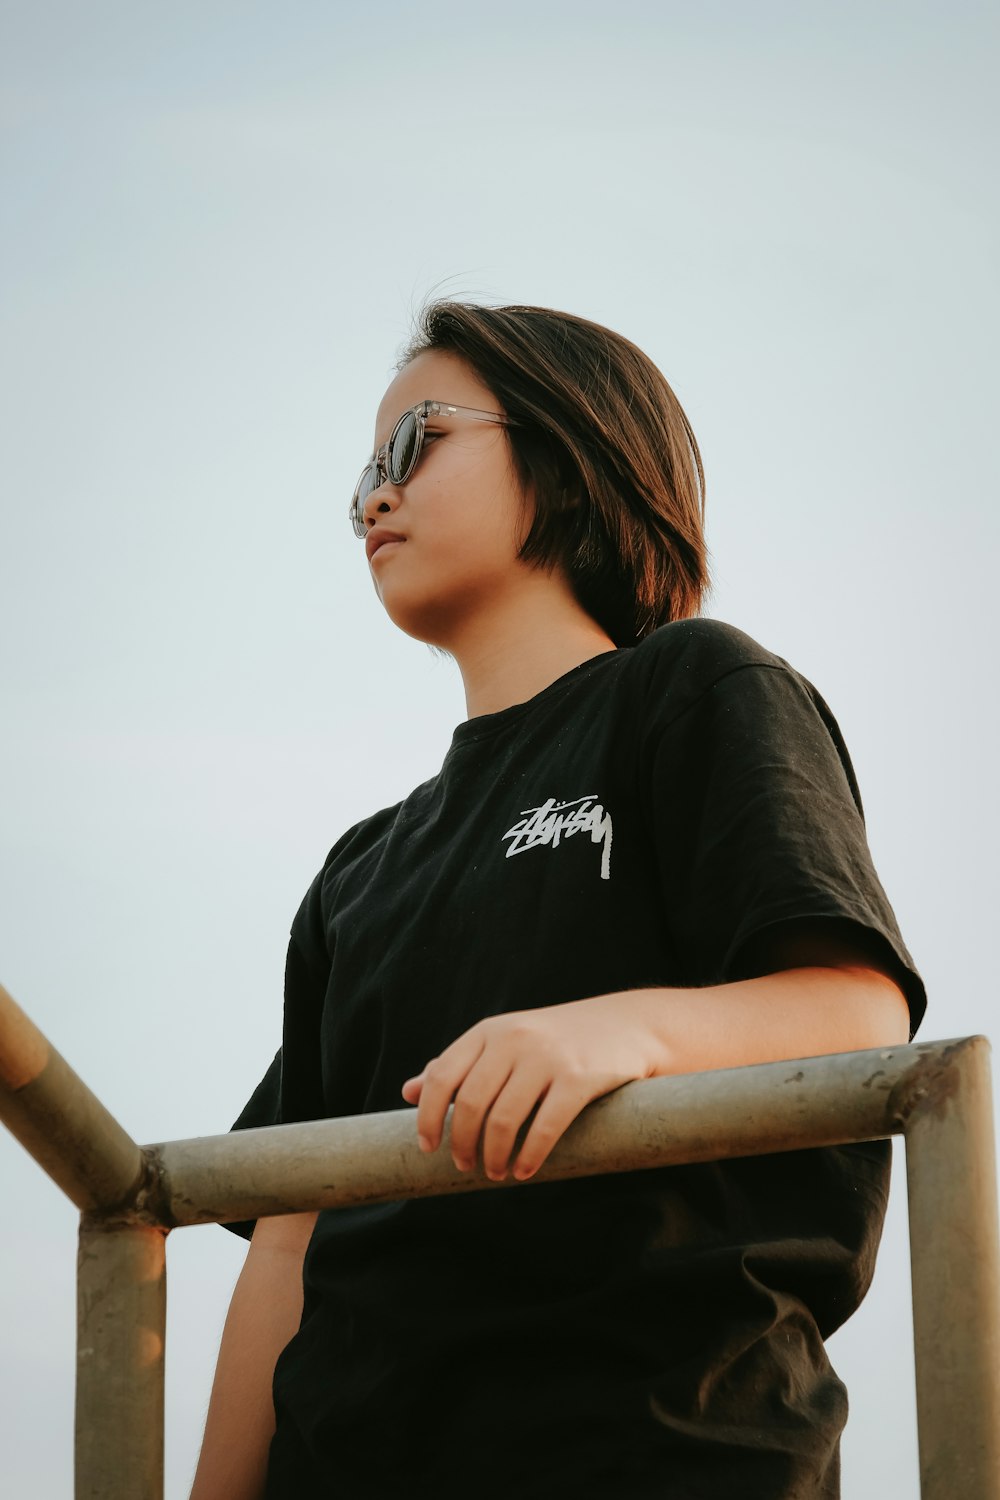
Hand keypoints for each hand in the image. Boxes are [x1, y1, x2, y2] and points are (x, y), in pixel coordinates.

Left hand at [399, 995, 660, 1182]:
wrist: (626, 1025)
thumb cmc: (555, 1041)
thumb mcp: (505, 1042)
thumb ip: (459, 1065)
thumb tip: (408, 1091)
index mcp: (489, 1031)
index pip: (442, 1076)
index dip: (427, 1116)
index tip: (427, 1148)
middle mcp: (514, 1039)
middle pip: (469, 1103)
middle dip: (462, 1143)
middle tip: (465, 1167)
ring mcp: (547, 1057)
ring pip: (503, 1119)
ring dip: (494, 1156)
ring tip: (497, 1173)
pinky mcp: (579, 1078)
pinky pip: (544, 1127)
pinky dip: (530, 1156)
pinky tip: (525, 1171)